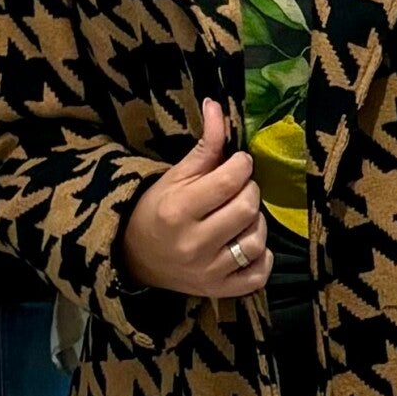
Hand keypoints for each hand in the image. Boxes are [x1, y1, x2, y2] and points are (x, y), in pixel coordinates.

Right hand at [119, 98, 270, 297]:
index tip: (237, 164)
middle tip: (238, 189)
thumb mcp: (175, 176)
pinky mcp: (219, 291)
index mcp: (179, 210)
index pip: (232, 179)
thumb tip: (217, 104)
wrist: (134, 258)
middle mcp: (194, 244)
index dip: (243, 165)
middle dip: (249, 191)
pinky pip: (259, 275)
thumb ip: (205, 145)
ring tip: (240, 217)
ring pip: (257, 240)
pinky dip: (262, 258)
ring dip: (256, 223)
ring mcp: (208, 272)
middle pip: (248, 207)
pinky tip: (246, 244)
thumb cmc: (156, 210)